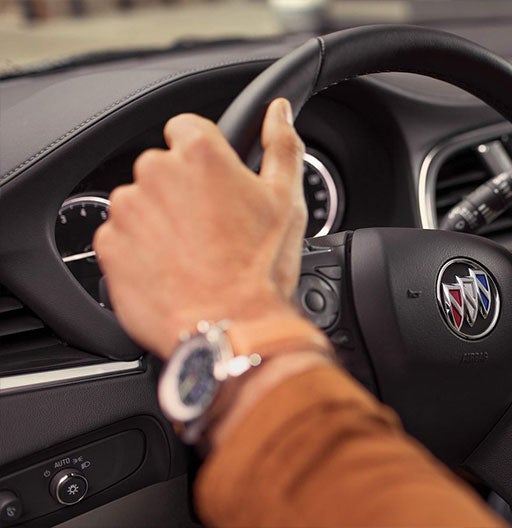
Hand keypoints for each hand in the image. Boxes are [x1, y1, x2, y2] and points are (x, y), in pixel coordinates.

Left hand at [94, 99, 315, 358]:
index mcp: (199, 154)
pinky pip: (122, 237)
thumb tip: (278, 112)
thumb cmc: (260, 268)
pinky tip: (173, 270)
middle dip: (184, 191)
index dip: (206, 156)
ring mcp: (126, 209)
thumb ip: (281, 146)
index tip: (218, 184)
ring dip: (162, 220)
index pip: (188, 128)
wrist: (230, 327)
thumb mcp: (286, 200)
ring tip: (194, 254)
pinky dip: (141, 250)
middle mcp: (155, 172)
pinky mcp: (108, 245)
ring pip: (142, 203)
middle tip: (214, 228)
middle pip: (163, 167)